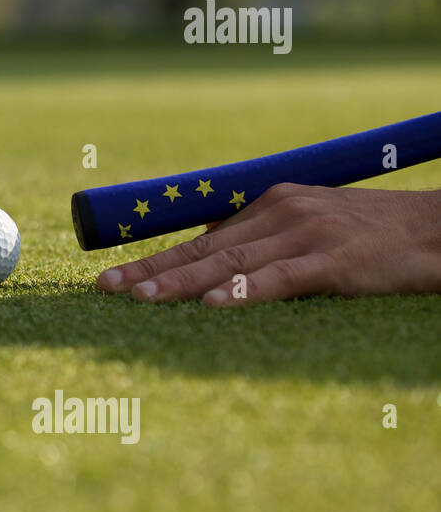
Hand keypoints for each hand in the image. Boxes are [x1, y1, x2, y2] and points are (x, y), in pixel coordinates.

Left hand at [96, 183, 440, 305]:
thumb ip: (264, 240)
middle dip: (150, 270)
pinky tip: (214, 306)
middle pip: (203, 247)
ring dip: (181, 283)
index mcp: (268, 205)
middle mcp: (280, 213)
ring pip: (230, 263)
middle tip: (104, 289)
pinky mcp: (335, 261)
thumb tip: (212, 258)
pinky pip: (281, 279)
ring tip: (141, 300)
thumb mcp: (311, 226)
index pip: (200, 236)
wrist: (440, 229)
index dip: (154, 257)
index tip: (112, 277)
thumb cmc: (373, 235)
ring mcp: (306, 235)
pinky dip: (246, 292)